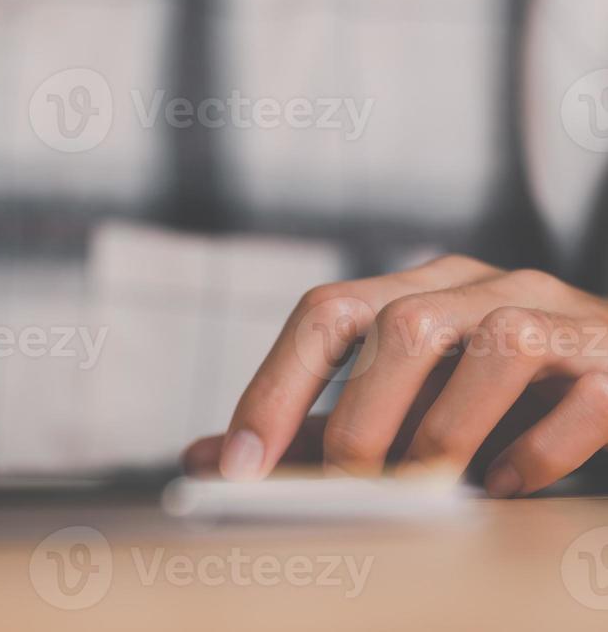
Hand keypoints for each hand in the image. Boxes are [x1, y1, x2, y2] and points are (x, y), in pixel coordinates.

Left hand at [184, 255, 607, 496]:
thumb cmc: (506, 395)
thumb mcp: (411, 401)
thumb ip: (318, 428)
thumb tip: (208, 458)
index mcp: (421, 286)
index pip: (327, 312)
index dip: (276, 387)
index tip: (237, 464)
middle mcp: (486, 285)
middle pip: (403, 324)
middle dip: (361, 418)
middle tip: (342, 491)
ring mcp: (560, 315)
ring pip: (497, 345)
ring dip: (447, 432)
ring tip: (425, 494)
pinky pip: (583, 398)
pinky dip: (536, 453)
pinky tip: (505, 489)